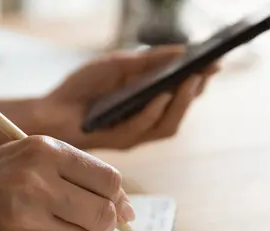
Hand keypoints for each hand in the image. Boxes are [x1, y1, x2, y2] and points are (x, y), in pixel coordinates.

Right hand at [0, 135, 135, 230]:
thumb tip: (124, 206)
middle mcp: (37, 179)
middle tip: (87, 221)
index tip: (116, 207)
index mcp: (43, 149)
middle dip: (103, 222)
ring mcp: (24, 215)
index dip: (117, 198)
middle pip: (104, 213)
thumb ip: (72, 173)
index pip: (108, 179)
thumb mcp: (24, 156)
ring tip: (52, 226)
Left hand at [32, 45, 219, 149]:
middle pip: (180, 112)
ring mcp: (134, 134)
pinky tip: (158, 96)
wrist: (52, 108)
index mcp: (148, 102)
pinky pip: (141, 129)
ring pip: (167, 125)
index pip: (181, 94)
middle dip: (195, 92)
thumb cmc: (83, 87)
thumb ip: (148, 60)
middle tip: (205, 71)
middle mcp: (145, 121)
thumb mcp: (117, 65)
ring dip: (180, 104)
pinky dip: (152, 112)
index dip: (200, 80)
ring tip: (188, 81)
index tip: (216, 62)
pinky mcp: (118, 141)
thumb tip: (182, 49)